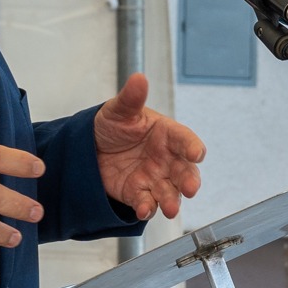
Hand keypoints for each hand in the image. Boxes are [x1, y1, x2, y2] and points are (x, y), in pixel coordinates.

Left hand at [94, 73, 204, 220]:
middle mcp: (165, 158)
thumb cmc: (112, 124)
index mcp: (166, 134)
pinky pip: (146, 202)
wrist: (90, 147)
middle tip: (190, 188)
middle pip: (184, 171)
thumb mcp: (119, 110)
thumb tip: (139, 78)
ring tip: (169, 208)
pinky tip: (144, 209)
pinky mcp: (138, 193)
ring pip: (169, 191)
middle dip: (189, 180)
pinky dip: (147, 207)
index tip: (197, 153)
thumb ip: (131, 98)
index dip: (192, 146)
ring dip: (171, 201)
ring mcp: (154, 177)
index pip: (184, 140)